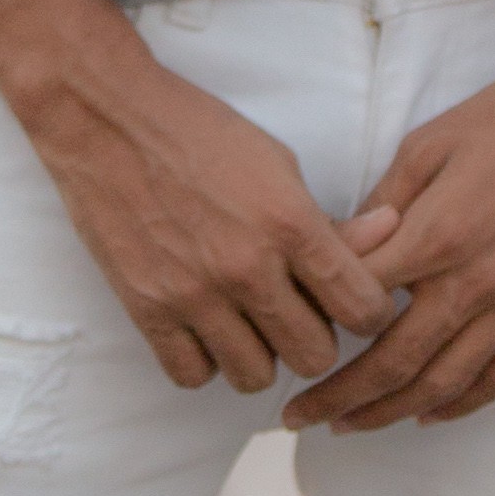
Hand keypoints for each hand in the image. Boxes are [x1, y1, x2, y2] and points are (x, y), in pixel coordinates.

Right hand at [0, 0, 400, 395]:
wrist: (106, 119)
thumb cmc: (198, 133)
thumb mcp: (278, 162)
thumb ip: (329, 217)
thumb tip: (388, 234)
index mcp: (290, 223)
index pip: (362, 308)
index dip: (369, 314)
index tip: (355, 305)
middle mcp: (246, 266)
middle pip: (314, 355)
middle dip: (315, 338)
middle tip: (297, 312)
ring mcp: (193, 293)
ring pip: (255, 376)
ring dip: (259, 354)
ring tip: (247, 321)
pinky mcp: (146, 308)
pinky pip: (192, 375)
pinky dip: (204, 360)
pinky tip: (204, 328)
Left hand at [283, 0, 494, 435]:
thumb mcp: (426, 144)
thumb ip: (383, 205)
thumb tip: (346, 246)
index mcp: (439, 237)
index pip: (362, 301)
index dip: (319, 325)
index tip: (289, 339)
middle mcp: (477, 283)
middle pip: (395, 362)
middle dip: (340, 397)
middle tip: (299, 418)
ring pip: (446, 383)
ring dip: (392, 412)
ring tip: (351, 426)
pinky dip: (463, 403)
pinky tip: (430, 413)